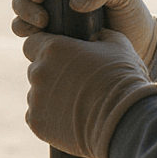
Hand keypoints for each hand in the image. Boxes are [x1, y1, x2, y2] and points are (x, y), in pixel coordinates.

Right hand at [11, 0, 156, 65]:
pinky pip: (30, 42)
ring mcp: (51, 23)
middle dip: (24, 3)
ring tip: (42, 27)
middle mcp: (54, 0)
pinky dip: (29, 41)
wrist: (141, 46)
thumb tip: (76, 2)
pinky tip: (43, 43)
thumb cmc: (131, 13)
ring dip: (23, 21)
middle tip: (42, 16)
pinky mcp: (52, 45)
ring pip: (21, 18)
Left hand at [22, 26, 156, 157]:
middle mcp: (38, 71)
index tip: (60, 58)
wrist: (124, 120)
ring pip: (37, 95)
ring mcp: (35, 99)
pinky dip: (51, 119)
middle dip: (50, 75)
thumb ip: (97, 35)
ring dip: (50, 98)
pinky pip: (38, 117)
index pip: (32, 43)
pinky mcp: (36, 123)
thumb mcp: (117, 45)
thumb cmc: (123, 79)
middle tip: (75, 85)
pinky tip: (72, 121)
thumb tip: (94, 34)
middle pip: (36, 70)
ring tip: (77, 106)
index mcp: (53, 48)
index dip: (44, 49)